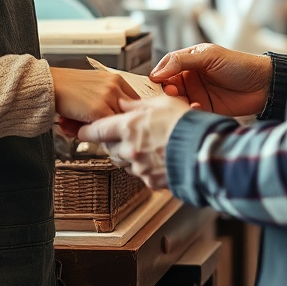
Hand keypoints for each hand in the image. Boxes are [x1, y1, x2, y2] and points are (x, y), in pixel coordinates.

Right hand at [51, 68, 137, 129]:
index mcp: (116, 79)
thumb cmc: (67, 87)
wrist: (49, 84)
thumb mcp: (94, 87)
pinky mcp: (99, 110)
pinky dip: (99, 134)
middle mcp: (115, 87)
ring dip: (109, 131)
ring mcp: (108, 98)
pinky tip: (83, 131)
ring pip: (120, 123)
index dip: (128, 116)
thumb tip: (119, 120)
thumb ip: (108, 100)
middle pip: (131, 114)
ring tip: (90, 130)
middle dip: (120, 125)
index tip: (122, 123)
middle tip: (107, 131)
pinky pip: (107, 129)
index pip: (135, 102)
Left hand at [78, 97, 193, 189]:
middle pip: (108, 148)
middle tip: (121, 133)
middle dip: (111, 141)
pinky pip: (140, 173)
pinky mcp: (151, 181)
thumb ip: (138, 105)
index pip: (96, 131)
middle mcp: (130, 150)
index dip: (86, 130)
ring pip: (123, 161)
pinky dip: (144, 165)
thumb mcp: (162, 103)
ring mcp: (140, 168)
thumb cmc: (186, 125)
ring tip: (143, 143)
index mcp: (128, 128)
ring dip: (127, 153)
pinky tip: (156, 156)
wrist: (205, 151)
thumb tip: (123, 104)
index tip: (81, 129)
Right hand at [150, 44, 271, 117]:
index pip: (166, 67)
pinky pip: (188, 112)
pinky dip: (187, 111)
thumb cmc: (239, 64)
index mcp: (190, 61)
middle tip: (168, 92)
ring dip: (174, 102)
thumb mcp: (209, 56)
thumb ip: (182, 61)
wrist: (263, 84)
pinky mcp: (205, 109)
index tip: (152, 81)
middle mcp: (191, 78)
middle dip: (164, 90)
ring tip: (179, 100)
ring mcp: (197, 94)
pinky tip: (195, 107)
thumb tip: (157, 72)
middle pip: (167, 85)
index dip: (158, 74)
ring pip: (176, 100)